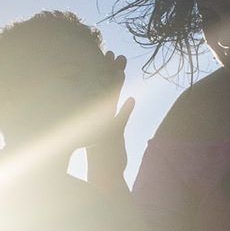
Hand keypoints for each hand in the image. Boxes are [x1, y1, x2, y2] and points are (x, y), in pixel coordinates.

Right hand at [85, 52, 134, 184]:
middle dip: (109, 70)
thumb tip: (119, 103)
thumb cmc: (106, 156)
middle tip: (113, 52)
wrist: (103, 177)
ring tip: (120, 69)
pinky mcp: (112, 137)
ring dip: (115, 85)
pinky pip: (119, 121)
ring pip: (110, 101)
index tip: (108, 54)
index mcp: (97, 115)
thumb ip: (116, 117)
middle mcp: (98, 118)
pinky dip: (126, 110)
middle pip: (104, 89)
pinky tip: (132, 100)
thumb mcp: (109, 134)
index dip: (104, 71)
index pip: (101, 88)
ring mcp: (104, 126)